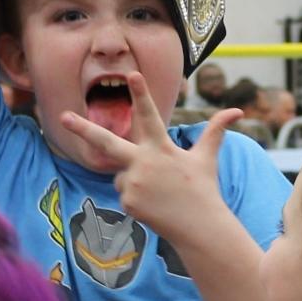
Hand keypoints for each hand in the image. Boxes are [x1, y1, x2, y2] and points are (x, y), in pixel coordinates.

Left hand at [60, 72, 241, 241]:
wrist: (199, 226)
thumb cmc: (203, 188)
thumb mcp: (207, 157)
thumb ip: (216, 131)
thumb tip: (239, 111)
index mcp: (161, 147)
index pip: (149, 115)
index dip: (141, 93)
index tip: (132, 74)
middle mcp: (144, 163)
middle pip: (106, 142)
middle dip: (82, 129)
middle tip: (62, 116)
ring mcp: (133, 184)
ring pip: (120, 174)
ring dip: (134, 178)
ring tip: (158, 191)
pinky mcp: (128, 202)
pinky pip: (123, 192)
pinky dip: (134, 196)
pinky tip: (152, 204)